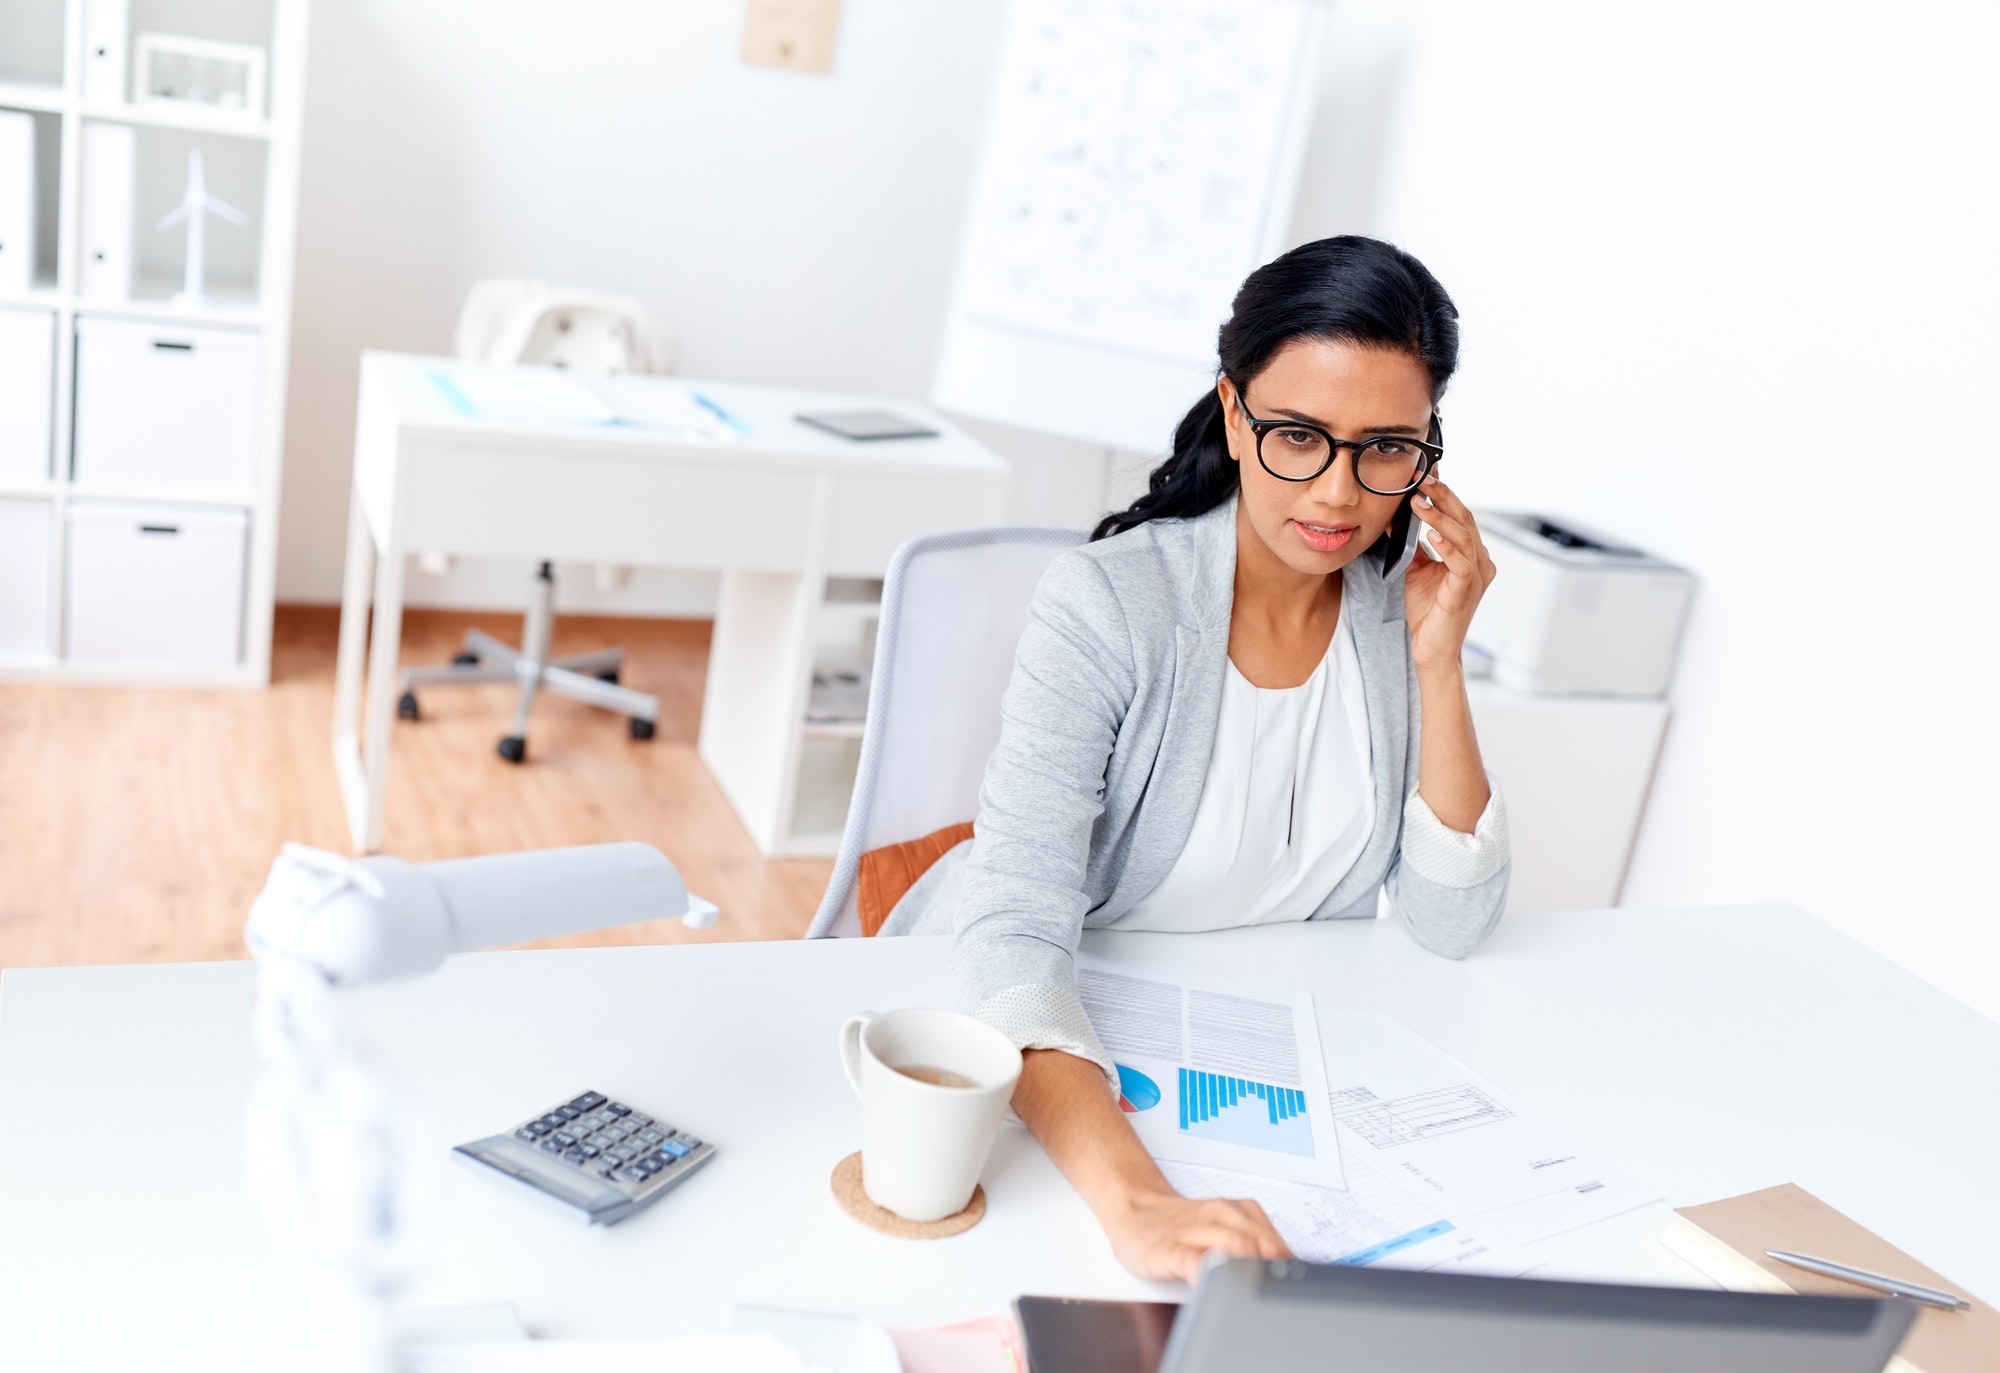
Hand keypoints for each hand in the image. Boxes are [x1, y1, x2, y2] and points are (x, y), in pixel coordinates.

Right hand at [1098, 1184, 1291, 1283]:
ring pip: (1236, 1245)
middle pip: (1262, 1243)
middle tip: (1281, 1290)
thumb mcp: (1225, 1227)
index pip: (1277, 1243)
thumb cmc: (1182, 1227)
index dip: (1289, 1267)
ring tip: (1259, 1285)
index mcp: (1239, 1213)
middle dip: (1276, 1268)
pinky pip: (1193, 1261)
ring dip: (1252, 1265)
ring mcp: (1194, 1233)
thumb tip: (1290, 1273)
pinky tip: (1217, 1283)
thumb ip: (1256, 1246)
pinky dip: (1208, 1273)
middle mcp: (1220, 1217)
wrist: (1135, 1210)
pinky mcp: (1169, 1250)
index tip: (1296, 1285)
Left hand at [1403, 474, 1495, 675]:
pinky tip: (1430, 534)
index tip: (1427, 474)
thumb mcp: (1416, 569)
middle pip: (1465, 519)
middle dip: (1443, 496)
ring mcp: (1476, 576)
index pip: (1460, 516)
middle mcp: (1479, 562)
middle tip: (1423, 478)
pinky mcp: (1466, 590)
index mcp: (1470, 554)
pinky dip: (1446, 545)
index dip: (1445, 494)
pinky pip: (1460, 562)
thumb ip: (1413, 544)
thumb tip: (1396, 517)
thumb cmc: (1428, 612)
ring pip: (1464, 536)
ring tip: (1419, 501)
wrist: (1432, 649)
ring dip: (1440, 517)